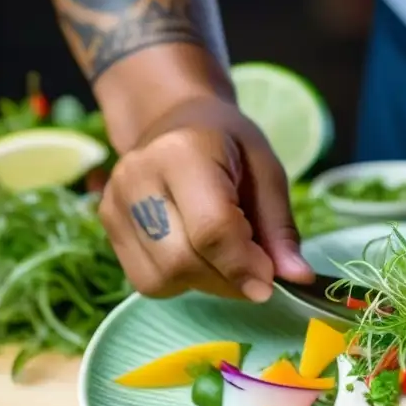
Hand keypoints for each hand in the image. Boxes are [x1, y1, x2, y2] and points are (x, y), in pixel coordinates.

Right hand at [99, 97, 313, 300]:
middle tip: (256, 273)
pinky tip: (199, 256)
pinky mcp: (107, 226)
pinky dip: (182, 282)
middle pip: (182, 261)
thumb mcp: (267, 171)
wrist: (173, 120)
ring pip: (161, 278)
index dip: (243, 266)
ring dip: (207, 284)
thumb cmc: (228, 144)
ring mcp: (114, 203)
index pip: (211, 229)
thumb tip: (298, 278)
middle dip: (227, 280)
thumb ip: (280, 227)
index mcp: (183, 153)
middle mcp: (138, 177)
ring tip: (227, 259)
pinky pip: (147, 280)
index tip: (270, 285)